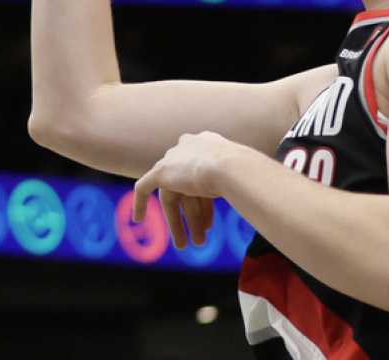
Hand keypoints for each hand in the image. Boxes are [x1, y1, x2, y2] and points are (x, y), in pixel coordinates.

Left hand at [132, 131, 240, 248]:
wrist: (230, 166)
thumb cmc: (246, 173)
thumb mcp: (245, 176)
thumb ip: (238, 183)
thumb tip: (251, 198)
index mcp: (207, 144)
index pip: (203, 177)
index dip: (206, 203)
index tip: (208, 222)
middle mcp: (187, 148)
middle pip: (187, 190)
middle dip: (194, 217)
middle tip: (201, 238)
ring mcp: (173, 159)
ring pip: (173, 197)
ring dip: (181, 223)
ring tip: (189, 245)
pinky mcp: (161, 171)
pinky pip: (144, 187)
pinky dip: (140, 203)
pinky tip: (137, 219)